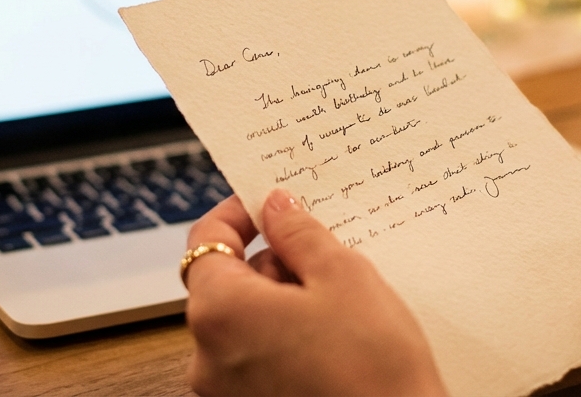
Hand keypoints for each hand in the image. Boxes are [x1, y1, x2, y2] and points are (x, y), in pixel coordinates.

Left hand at [183, 190, 445, 396]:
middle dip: (273, 264)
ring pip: (246, 323)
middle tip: (327, 258)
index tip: (268, 204)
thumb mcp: (344, 276)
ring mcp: (225, 392)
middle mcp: (207, 357)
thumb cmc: (374, 371)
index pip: (206, 240)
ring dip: (284, 304)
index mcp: (219, 312)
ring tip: (342, 308)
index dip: (238, 214)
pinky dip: (286, 340)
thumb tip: (276, 206)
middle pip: (227, 284)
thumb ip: (300, 232)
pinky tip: (334, 342)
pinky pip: (257, 358)